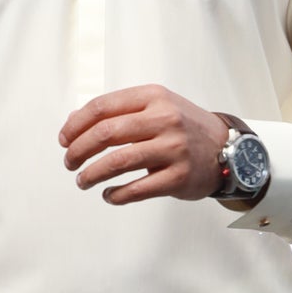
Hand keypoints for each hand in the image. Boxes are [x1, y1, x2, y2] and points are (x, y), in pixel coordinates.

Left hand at [58, 85, 229, 204]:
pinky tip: (108, 195)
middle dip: (78, 150)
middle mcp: (165, 119)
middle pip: (105, 133)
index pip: (102, 107)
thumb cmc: (184, 127)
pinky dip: (116, 195)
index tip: (64, 139)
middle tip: (69, 162)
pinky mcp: (178, 177)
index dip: (76, 125)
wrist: (227, 149)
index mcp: (154, 97)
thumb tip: (74, 122)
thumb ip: (119, 111)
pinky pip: (137, 189)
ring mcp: (173, 149)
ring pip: (118, 162)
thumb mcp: (156, 106)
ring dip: (92, 174)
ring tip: (82, 181)